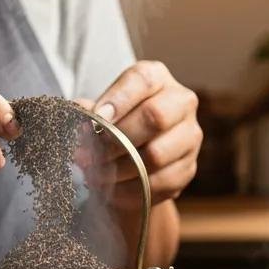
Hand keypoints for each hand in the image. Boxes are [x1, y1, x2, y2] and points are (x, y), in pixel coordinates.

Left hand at [78, 61, 200, 207]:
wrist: (135, 152)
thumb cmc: (115, 123)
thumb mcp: (100, 110)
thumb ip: (87, 112)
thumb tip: (78, 118)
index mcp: (158, 78)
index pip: (143, 80)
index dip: (118, 100)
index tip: (96, 120)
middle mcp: (181, 102)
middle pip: (155, 117)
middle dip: (117, 139)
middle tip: (89, 155)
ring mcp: (190, 136)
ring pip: (157, 154)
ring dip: (120, 169)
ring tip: (96, 175)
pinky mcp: (189, 167)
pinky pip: (161, 182)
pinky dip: (132, 190)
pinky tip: (112, 190)